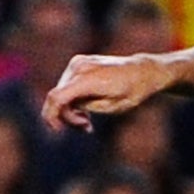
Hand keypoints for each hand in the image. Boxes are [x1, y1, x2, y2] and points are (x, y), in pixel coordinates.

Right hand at [41, 52, 171, 130]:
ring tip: (87, 122)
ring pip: (60, 92)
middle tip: (86, 127)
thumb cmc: (131, 91)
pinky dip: (72, 99)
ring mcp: (78, 63)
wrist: (142, 71)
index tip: (58, 130)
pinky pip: (66, 85)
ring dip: (70, 110)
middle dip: (67, 116)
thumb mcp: (111, 107)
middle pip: (58, 98)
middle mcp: (80, 67)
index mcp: (90, 79)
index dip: (51, 116)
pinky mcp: (78, 63)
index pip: (57, 97)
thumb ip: (85, 107)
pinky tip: (85, 110)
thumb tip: (67, 108)